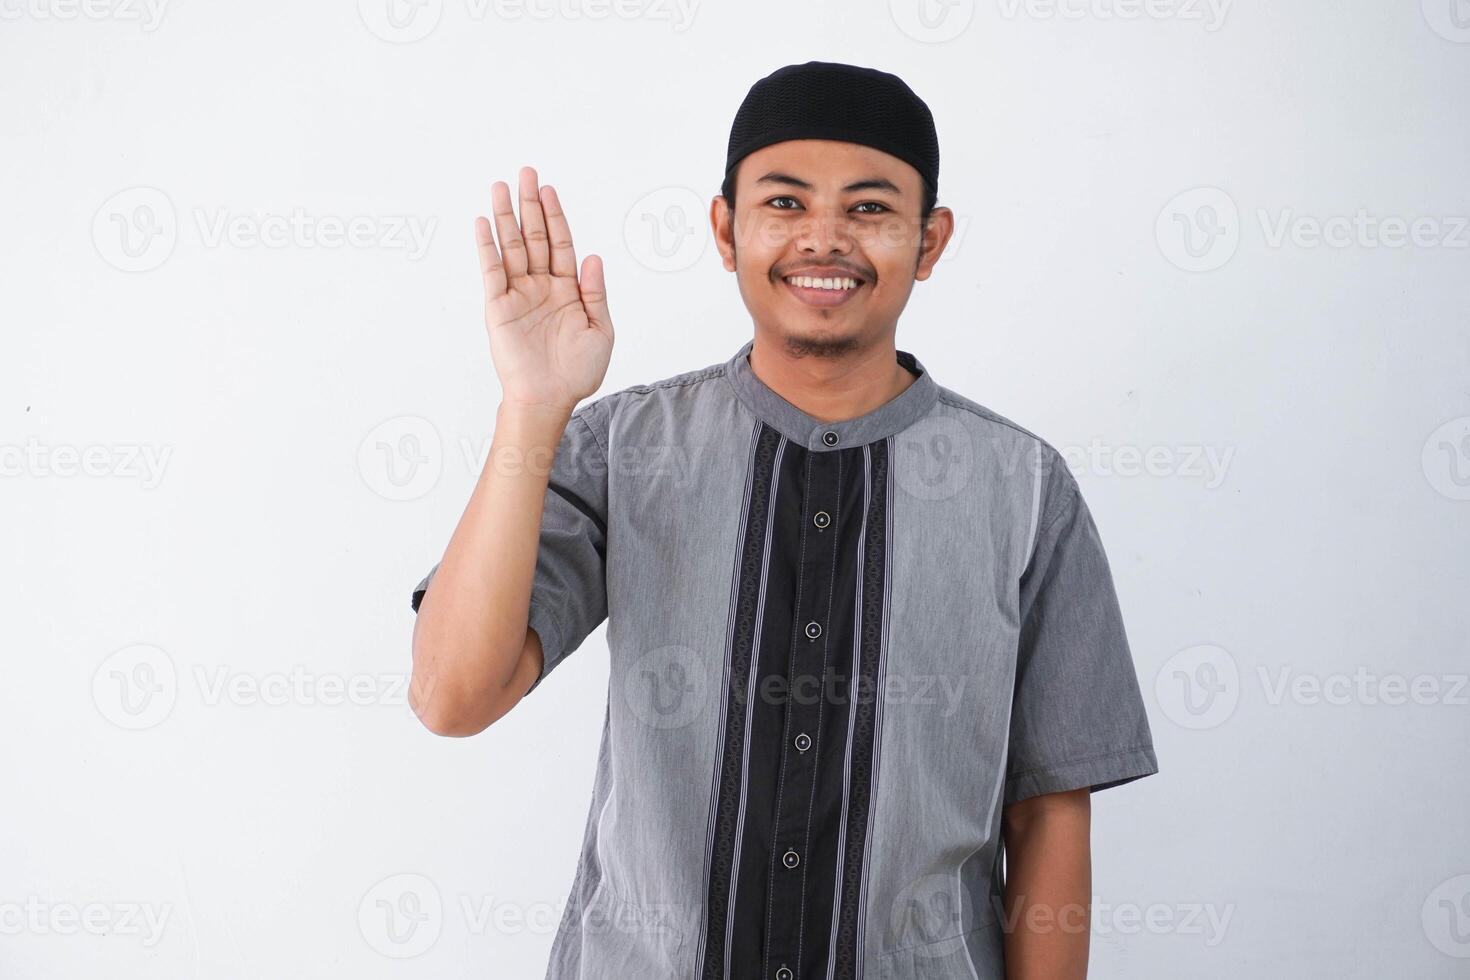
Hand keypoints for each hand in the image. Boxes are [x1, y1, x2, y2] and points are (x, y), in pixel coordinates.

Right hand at [478, 166, 613, 412]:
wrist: (549, 399)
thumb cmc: (577, 372)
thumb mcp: (600, 331)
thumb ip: (595, 293)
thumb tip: (594, 257)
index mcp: (567, 290)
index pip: (560, 244)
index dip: (554, 216)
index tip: (547, 189)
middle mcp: (541, 286)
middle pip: (533, 237)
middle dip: (529, 205)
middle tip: (525, 172)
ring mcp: (518, 294)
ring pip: (511, 247)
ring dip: (506, 216)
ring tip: (500, 186)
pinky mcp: (498, 306)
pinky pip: (491, 271)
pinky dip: (487, 246)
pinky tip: (484, 223)